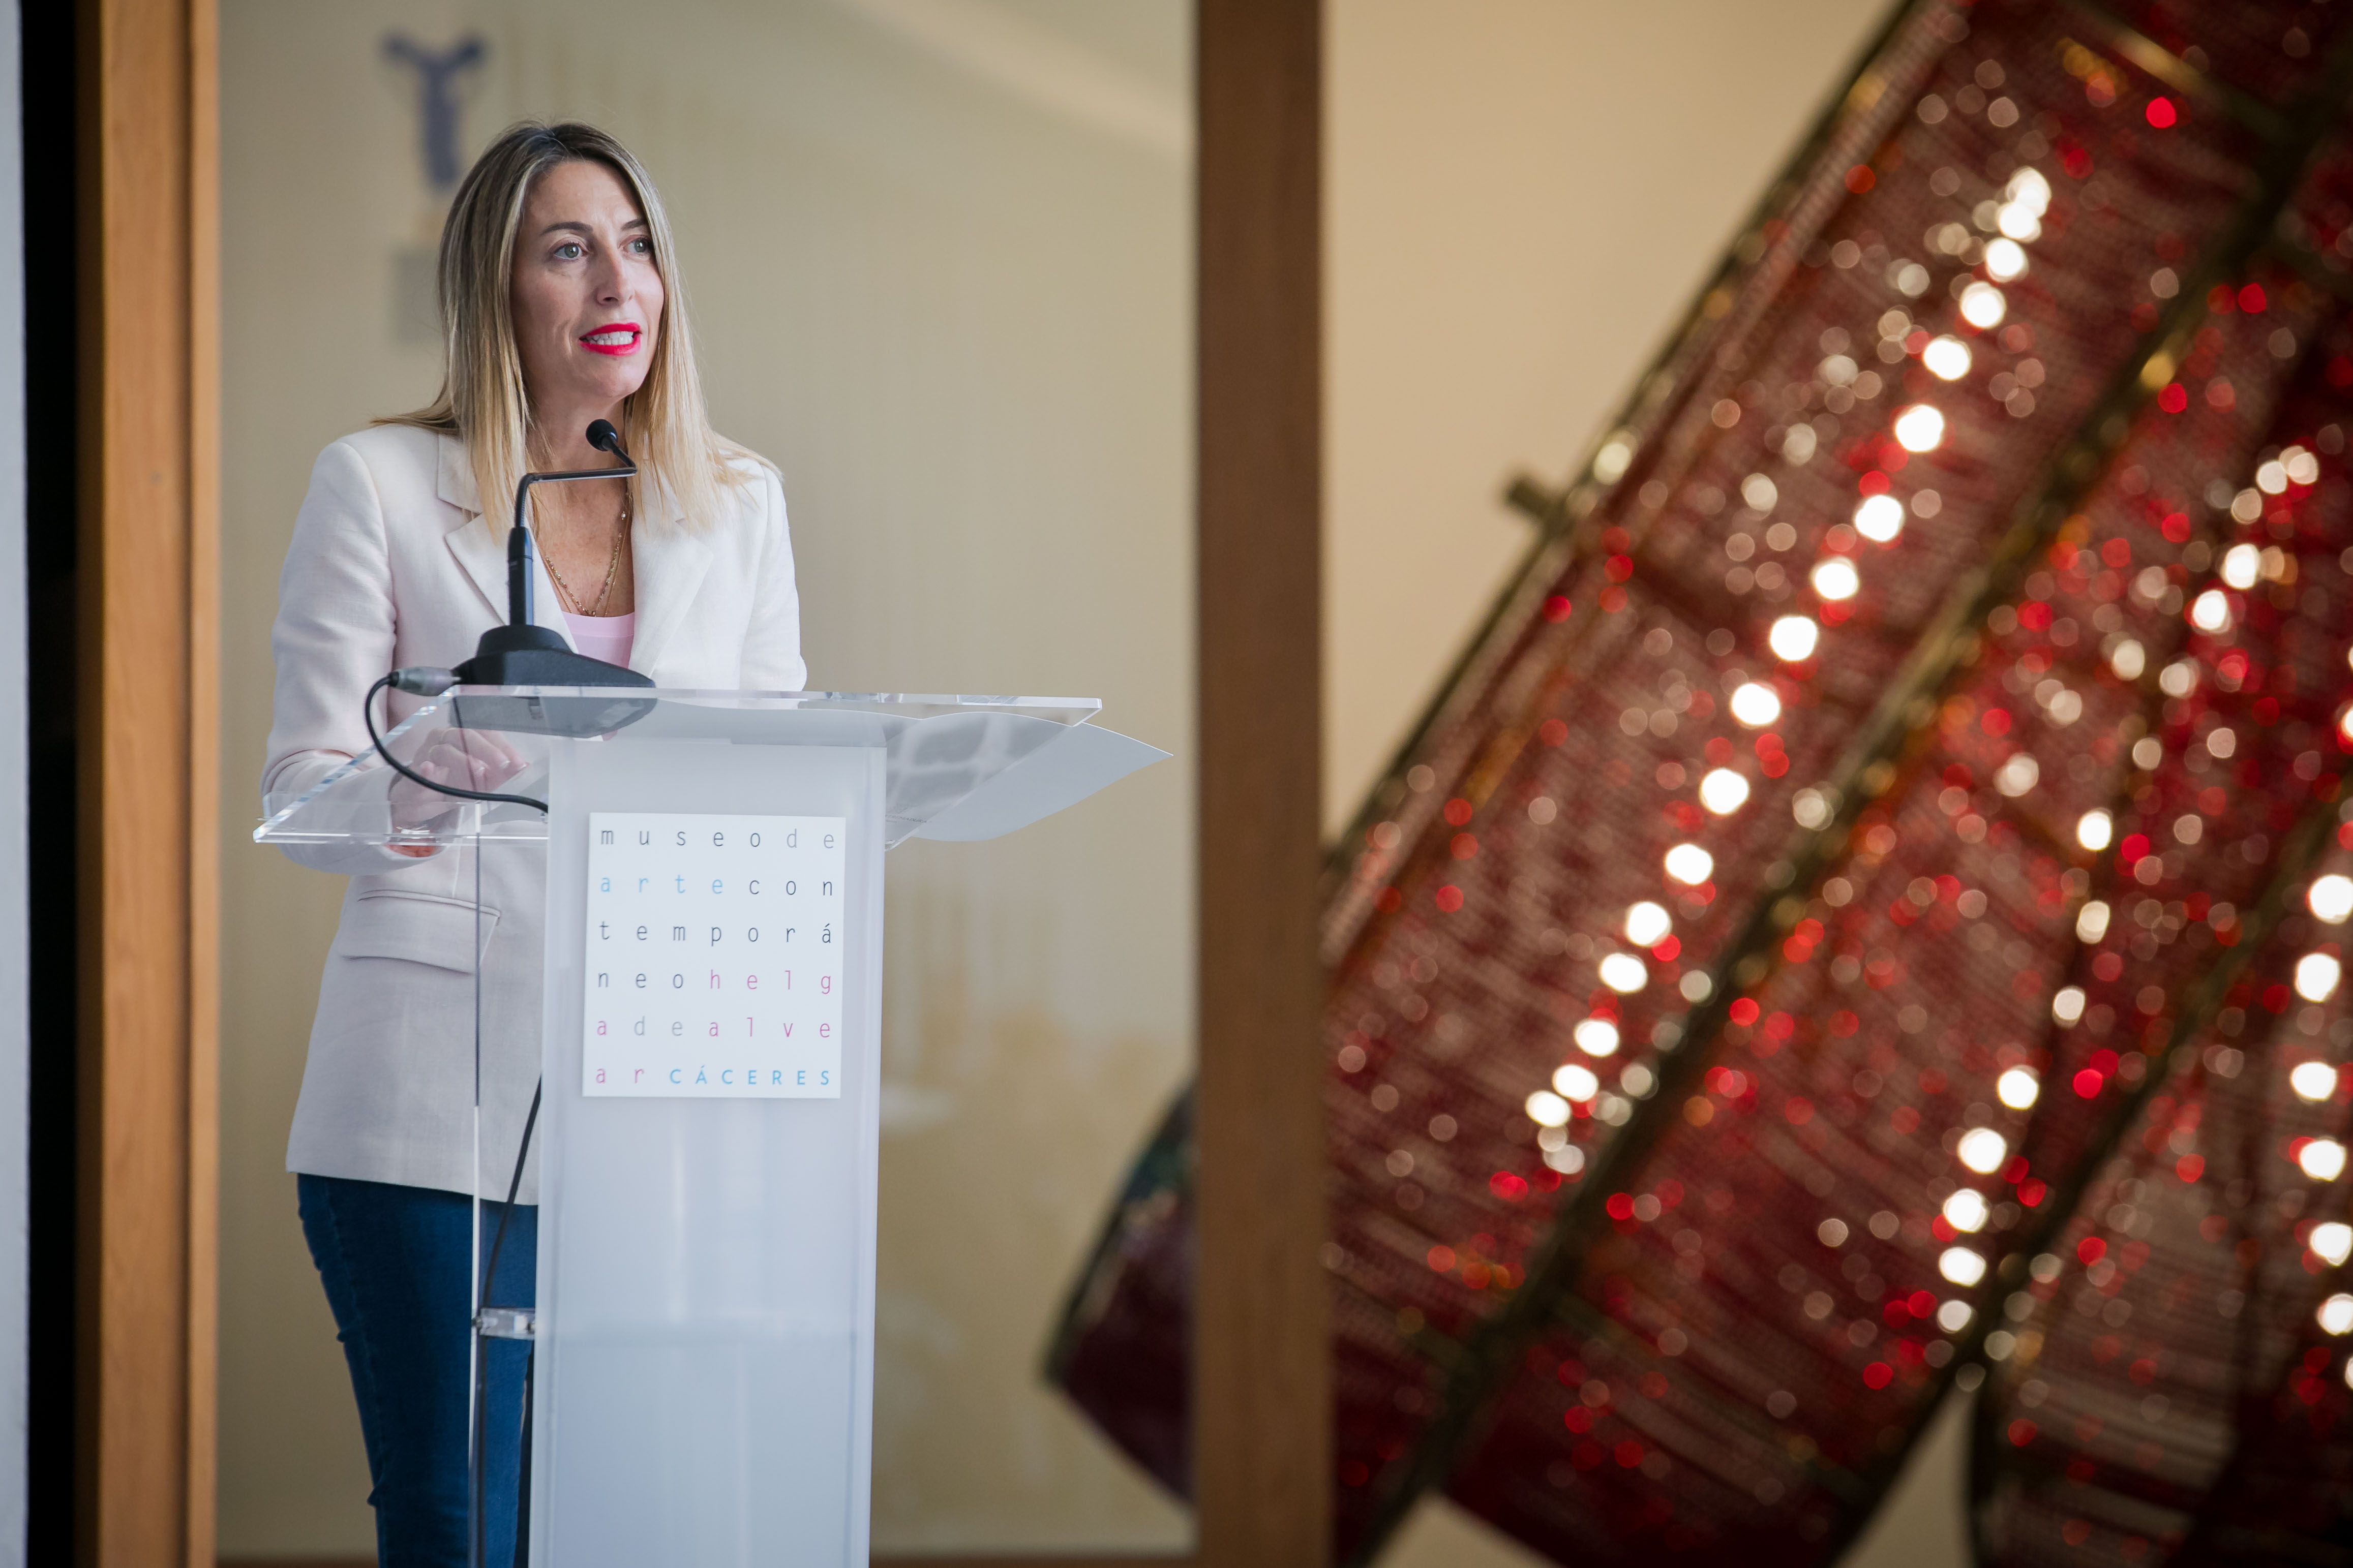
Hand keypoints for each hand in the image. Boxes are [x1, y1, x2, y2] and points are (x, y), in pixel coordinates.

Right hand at [388, 727, 530, 834]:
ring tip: (479, 771)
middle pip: (465, 735)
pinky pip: (419, 768)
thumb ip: (501, 773)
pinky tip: (430, 769)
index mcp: (462, 737)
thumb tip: (523, 765)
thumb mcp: (482, 781)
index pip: (484, 733)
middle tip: (504, 764)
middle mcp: (443, 740)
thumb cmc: (452, 785)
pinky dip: (426, 769)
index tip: (517, 762)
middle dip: (488, 750)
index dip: (502, 745)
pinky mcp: (413, 774)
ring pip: (444, 749)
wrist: (423, 803)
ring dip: (463, 760)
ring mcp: (425, 754)